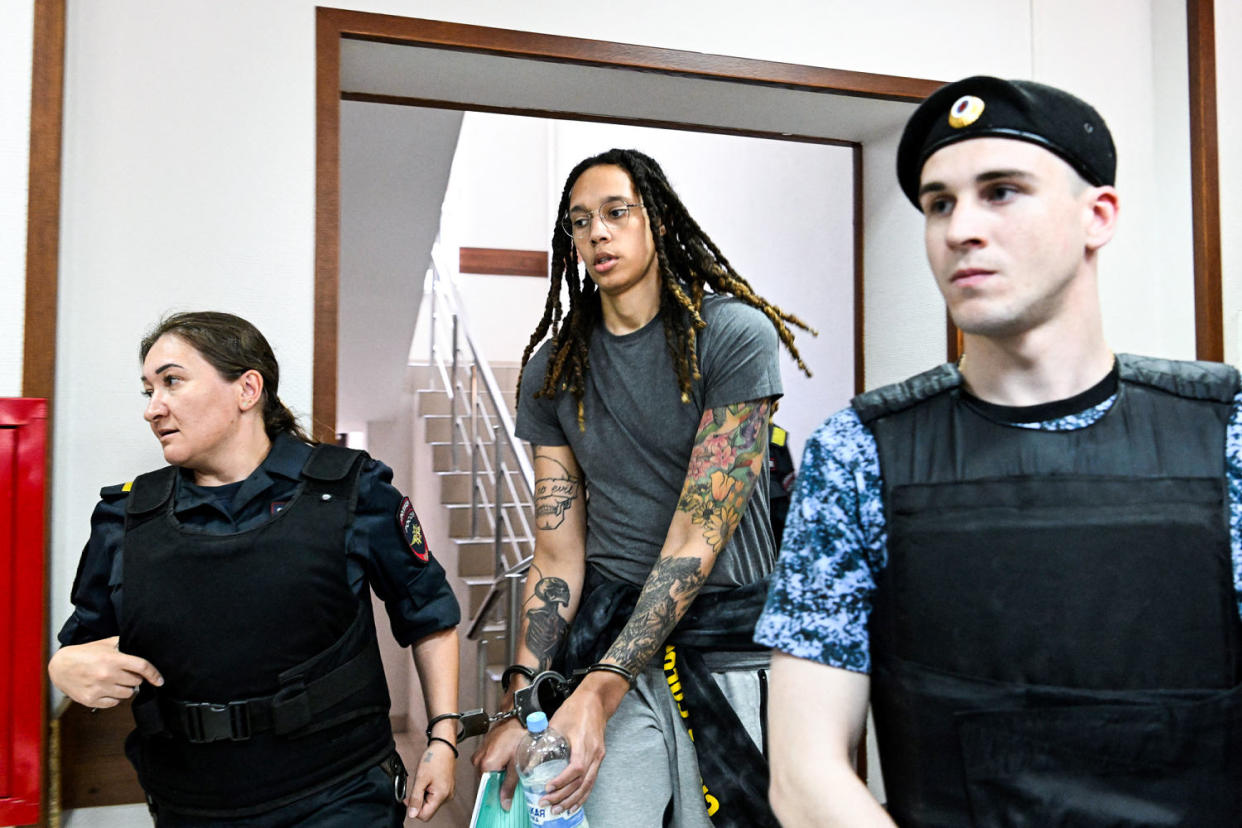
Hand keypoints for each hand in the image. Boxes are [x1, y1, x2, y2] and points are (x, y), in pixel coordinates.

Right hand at [48, 636, 163, 707]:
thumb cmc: (83, 653)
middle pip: (136, 682)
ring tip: (116, 681)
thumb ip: (123, 645)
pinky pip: (114, 704)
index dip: (154, 674)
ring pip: (127, 694)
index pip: (142, 668)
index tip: (160, 680)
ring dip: (125, 689)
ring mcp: (99, 689)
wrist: (60, 666)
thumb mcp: (105, 643)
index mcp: (113, 659)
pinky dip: (114, 698)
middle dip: (134, 678)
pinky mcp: (91, 700)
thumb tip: (141, 647)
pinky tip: (108, 690)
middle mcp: (107, 675)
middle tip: (126, 674)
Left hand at [406, 740, 455, 820]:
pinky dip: (428, 791)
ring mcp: (448, 793)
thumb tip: (412, 814)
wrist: (444, 746)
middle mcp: (447, 797)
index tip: (408, 798)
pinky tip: (428, 781)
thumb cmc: (435, 758)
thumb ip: (415, 798)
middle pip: (428, 810)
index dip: (413, 809)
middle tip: (416, 787)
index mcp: (441, 796)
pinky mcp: (447, 789)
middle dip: (418, 801)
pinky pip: (435, 796)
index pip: (424, 815)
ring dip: (423, 795)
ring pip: (431, 803)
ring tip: (423, 781)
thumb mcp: (421, 778)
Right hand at [472, 715, 524, 809]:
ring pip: (487, 772)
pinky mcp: (482, 748)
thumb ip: (509, 786)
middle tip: (511, 779)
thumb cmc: (518, 737)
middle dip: (498, 783)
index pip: (486, 789)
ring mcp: (479, 753)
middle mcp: (478, 760)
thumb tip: (504, 803)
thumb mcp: (517, 765)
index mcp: (486, 765)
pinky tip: (506, 759)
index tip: (503, 799)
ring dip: (497, 773)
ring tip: (509, 766)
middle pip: (486, 781)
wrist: (517, 718)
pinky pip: (486, 762)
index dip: (496, 795)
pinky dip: (495, 764)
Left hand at [541, 685, 609, 814]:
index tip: (548, 788)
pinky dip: (583, 794)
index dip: (562, 781)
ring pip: (588, 785)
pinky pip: (592, 781)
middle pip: (581, 782)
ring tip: (558, 810)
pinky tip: (574, 804)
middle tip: (547, 804)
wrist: (595, 700)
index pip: (575, 769)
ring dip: (573, 800)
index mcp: (584, 743)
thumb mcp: (557, 723)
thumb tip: (530, 762)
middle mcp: (594, 753)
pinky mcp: (599, 757)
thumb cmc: (575, 708)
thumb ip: (545, 742)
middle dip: (563, 796)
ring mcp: (598, 756)